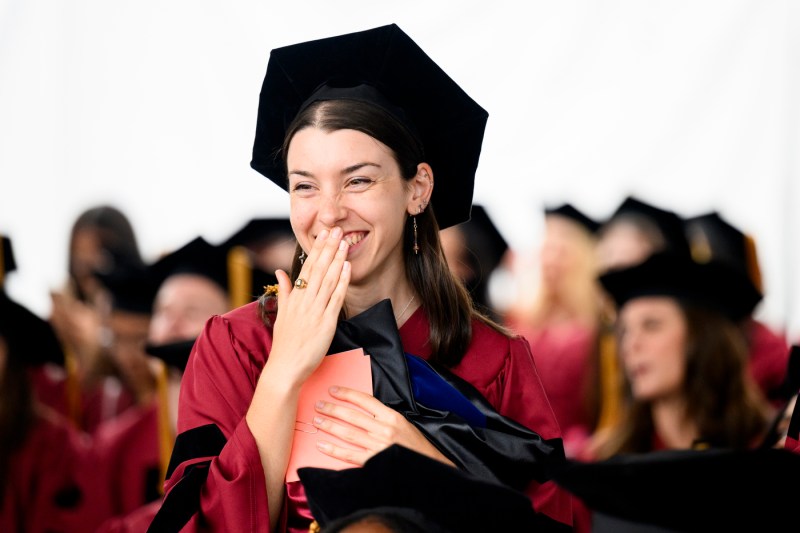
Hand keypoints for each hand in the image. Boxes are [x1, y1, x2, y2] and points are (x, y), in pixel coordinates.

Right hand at [266, 228, 350, 385]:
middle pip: (318, 269)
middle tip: (337, 230)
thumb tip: (280, 272)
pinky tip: (347, 268)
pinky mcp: (326, 323)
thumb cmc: (284, 343)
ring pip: (328, 280)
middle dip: (328, 248)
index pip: (306, 268)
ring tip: (344, 243)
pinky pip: (336, 298)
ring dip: (337, 260)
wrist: (285, 367)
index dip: (316, 249)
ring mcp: (315, 311)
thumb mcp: (281, 314)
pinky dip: (342, 282)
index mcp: (294, 298)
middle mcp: (304, 301)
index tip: (323, 234)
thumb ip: (284, 292)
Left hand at [312, 385, 454, 466]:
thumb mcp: (403, 424)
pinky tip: (322, 445)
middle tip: (319, 405)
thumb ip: (384, 417)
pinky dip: (334, 450)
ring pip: (348, 433)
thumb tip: (361, 410)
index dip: (347, 394)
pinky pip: (349, 455)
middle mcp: (384, 430)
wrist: (429, 469)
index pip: (365, 401)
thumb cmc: (415, 446)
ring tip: (316, 420)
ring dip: (330, 426)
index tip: (333, 390)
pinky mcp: (374, 463)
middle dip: (333, 409)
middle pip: (352, 416)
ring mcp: (378, 447)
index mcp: (392, 417)